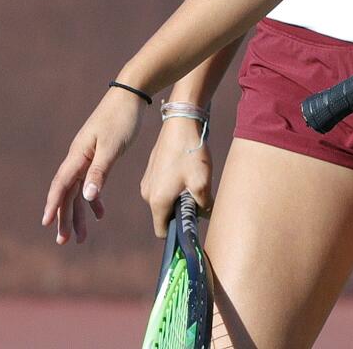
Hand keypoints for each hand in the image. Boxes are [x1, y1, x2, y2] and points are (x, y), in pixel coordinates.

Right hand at [42, 87, 145, 243]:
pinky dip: (94, 198)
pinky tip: (100, 213)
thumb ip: (99, 171)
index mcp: (78, 155)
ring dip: (79, 213)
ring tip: (80, 237)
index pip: (61, 185)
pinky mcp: (99, 156)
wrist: (131, 94)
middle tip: (64, 241)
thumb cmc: (122, 118)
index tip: (47, 224)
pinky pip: (91, 182)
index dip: (53, 205)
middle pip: (67, 192)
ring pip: (78, 190)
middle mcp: (78, 157)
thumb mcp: (112, 147)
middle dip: (64, 217)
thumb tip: (85, 197)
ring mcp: (87, 157)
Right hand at [140, 117, 213, 236]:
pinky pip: (163, 185)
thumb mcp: (202, 182)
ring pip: (165, 199)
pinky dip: (174, 183)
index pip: (163, 231)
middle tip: (198, 194)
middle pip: (165, 214)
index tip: (192, 222)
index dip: (178, 231)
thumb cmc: (190, 152)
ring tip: (194, 178)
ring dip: (179, 195)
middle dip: (181, 210)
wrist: (181, 121)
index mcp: (157, 201)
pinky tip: (188, 168)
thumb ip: (204, 206)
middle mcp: (147, 193)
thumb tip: (205, 215)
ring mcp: (148, 180)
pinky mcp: (151, 169)